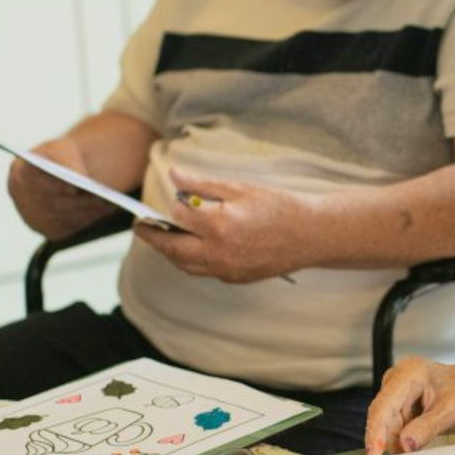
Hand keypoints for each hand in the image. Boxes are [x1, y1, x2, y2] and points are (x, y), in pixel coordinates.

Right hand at [7, 138, 114, 240]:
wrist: (66, 174)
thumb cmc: (64, 158)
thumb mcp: (64, 149)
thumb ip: (66, 160)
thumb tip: (79, 178)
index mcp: (20, 172)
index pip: (33, 179)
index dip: (54, 185)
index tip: (74, 187)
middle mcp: (20, 197)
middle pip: (52, 203)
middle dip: (79, 200)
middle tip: (102, 197)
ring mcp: (33, 217)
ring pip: (65, 216)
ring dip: (89, 210)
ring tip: (111, 202)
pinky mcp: (50, 231)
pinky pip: (72, 227)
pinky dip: (91, 218)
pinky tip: (107, 209)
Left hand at [132, 168, 312, 283]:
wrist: (312, 234)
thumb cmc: (280, 207)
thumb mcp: (240, 188)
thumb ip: (203, 185)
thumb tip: (174, 176)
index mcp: (219, 225)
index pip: (178, 217)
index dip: (169, 208)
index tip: (160, 205)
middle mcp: (220, 252)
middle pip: (173, 249)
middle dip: (154, 239)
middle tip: (143, 229)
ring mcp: (228, 269)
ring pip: (186, 265)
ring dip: (172, 252)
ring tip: (166, 238)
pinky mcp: (237, 278)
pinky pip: (206, 271)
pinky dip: (194, 260)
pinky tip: (197, 247)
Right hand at [365, 355, 454, 454]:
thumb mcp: (452, 411)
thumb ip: (427, 428)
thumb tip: (404, 445)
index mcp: (409, 373)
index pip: (384, 405)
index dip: (376, 431)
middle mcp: (397, 380)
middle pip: (383, 418)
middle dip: (390, 441)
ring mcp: (396, 393)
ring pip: (387, 427)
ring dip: (398, 442)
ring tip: (421, 443)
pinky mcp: (399, 405)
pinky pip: (394, 429)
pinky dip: (402, 440)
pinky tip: (415, 443)